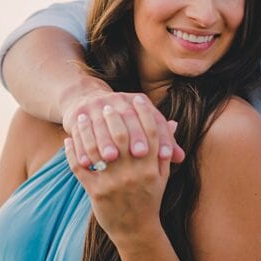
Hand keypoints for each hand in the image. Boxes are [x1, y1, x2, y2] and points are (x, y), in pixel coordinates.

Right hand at [62, 85, 183, 169]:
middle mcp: (118, 99)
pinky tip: (87, 161)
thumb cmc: (125, 123)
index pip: (153, 119)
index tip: (164, 156)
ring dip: (106, 141)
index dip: (160, 137)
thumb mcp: (144, 127)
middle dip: (133, 137)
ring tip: (111, 158)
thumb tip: (181, 157)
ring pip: (103, 125)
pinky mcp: (79, 113)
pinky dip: (83, 146)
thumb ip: (162, 141)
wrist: (89, 101)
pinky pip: (81, 131)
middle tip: (138, 155)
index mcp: (138, 101)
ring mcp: (96, 104)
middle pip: (128, 119)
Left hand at [65, 96, 171, 241]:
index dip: (143, 112)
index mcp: (152, 168)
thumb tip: (172, 123)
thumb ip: (165, 150)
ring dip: (87, 130)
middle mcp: (133, 174)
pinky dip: (72, 152)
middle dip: (114, 116)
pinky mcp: (96, 193)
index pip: (149, 132)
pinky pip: (80, 168)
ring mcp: (113, 183)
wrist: (136, 231)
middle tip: (107, 105)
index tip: (136, 99)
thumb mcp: (162, 176)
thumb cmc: (150, 200)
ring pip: (97, 148)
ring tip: (82, 118)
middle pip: (122, 135)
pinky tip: (68, 140)